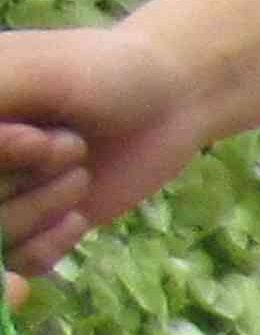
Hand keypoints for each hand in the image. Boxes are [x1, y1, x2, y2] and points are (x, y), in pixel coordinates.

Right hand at [0, 22, 228, 277]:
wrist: (167, 102)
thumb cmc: (98, 72)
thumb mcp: (33, 71)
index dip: (0, 157)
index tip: (37, 136)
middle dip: (20, 180)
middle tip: (71, 144)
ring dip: (41, 209)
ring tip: (81, 168)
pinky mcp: (28, 229)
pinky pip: (17, 262)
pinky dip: (48, 247)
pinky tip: (78, 215)